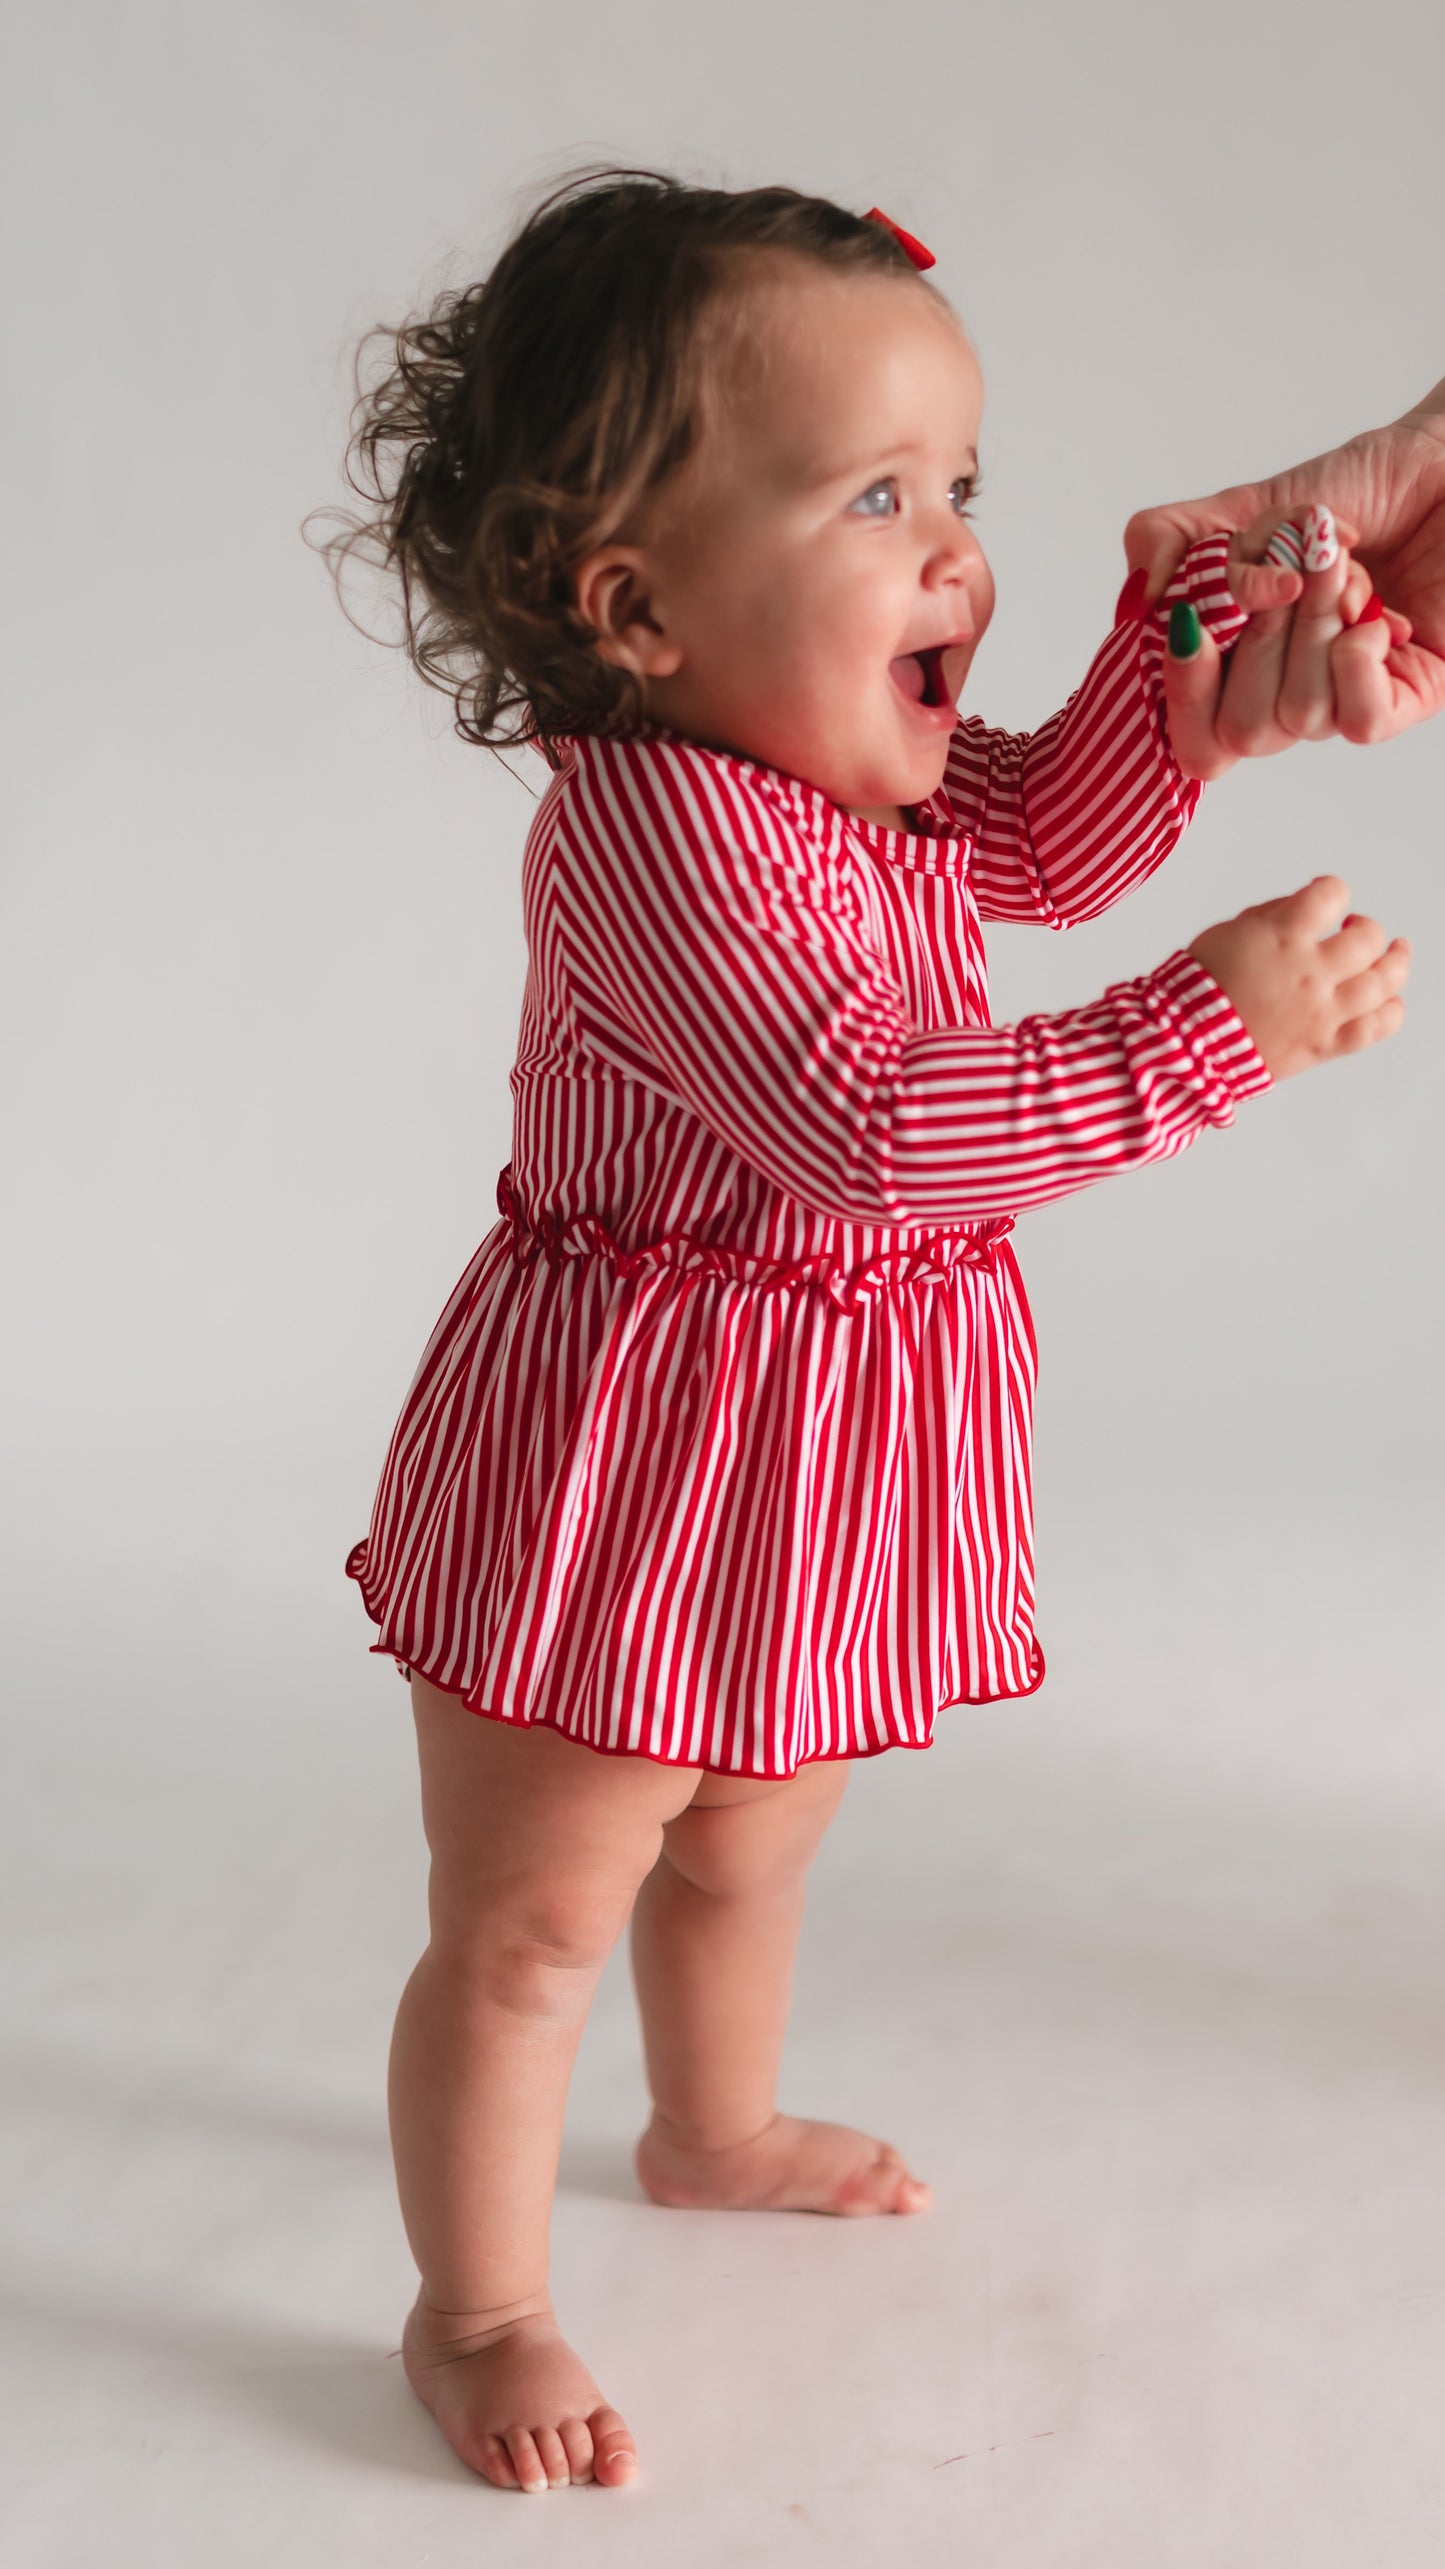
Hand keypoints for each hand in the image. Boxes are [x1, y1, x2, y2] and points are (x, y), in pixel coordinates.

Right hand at [1124, 377, 1444, 739]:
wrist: (1443, 460)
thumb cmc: (1360, 487)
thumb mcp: (1246, 506)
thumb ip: (1171, 540)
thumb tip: (1140, 598)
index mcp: (1242, 665)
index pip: (1191, 738)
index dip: (1181, 694)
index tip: (1192, 625)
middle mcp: (1291, 693)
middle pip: (1237, 732)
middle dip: (1256, 641)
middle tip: (1291, 573)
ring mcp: (1348, 699)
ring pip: (1298, 719)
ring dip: (1314, 624)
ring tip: (1345, 567)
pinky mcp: (1410, 695)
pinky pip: (1360, 722)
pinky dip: (1357, 660)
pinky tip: (1377, 615)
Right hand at [1188, 875, 1408, 1081]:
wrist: (1186, 1044)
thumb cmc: (1199, 987)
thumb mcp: (1229, 931)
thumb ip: (1274, 914)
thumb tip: (1308, 903)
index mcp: (1283, 937)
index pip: (1333, 894)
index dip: (1332, 890)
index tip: (1325, 897)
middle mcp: (1311, 973)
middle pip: (1368, 939)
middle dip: (1366, 928)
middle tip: (1355, 928)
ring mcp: (1322, 1012)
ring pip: (1382, 983)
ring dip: (1395, 963)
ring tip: (1395, 953)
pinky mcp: (1324, 1045)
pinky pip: (1375, 1029)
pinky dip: (1390, 1013)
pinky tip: (1390, 1000)